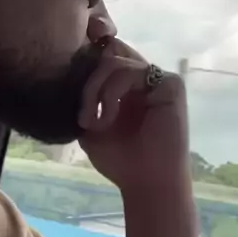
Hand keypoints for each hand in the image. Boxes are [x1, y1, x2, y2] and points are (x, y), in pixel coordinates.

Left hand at [78, 38, 190, 193]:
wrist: (147, 184)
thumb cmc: (121, 161)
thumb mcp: (90, 126)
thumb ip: (84, 99)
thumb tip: (66, 76)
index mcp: (128, 85)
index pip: (105, 56)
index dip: (86, 66)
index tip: (69, 92)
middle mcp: (144, 78)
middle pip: (109, 51)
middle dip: (88, 78)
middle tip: (81, 112)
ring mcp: (159, 79)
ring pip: (114, 62)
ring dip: (94, 90)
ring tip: (90, 121)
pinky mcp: (171, 85)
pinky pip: (131, 72)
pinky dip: (111, 93)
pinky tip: (106, 118)